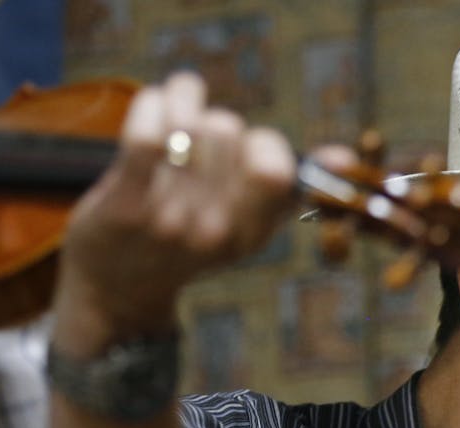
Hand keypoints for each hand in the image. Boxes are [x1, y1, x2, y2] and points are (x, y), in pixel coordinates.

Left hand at [57, 71, 297, 338]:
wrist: (115, 291)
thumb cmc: (183, 241)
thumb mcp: (244, 226)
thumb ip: (289, 189)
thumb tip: (344, 155)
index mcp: (251, 235)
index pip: (276, 168)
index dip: (260, 144)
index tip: (241, 150)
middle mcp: (215, 231)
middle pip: (227, 130)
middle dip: (210, 124)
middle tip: (191, 145)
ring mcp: (170, 219)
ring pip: (188, 123)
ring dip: (178, 104)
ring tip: (169, 116)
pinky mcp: (125, 205)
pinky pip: (146, 134)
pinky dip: (152, 105)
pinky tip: (153, 104)